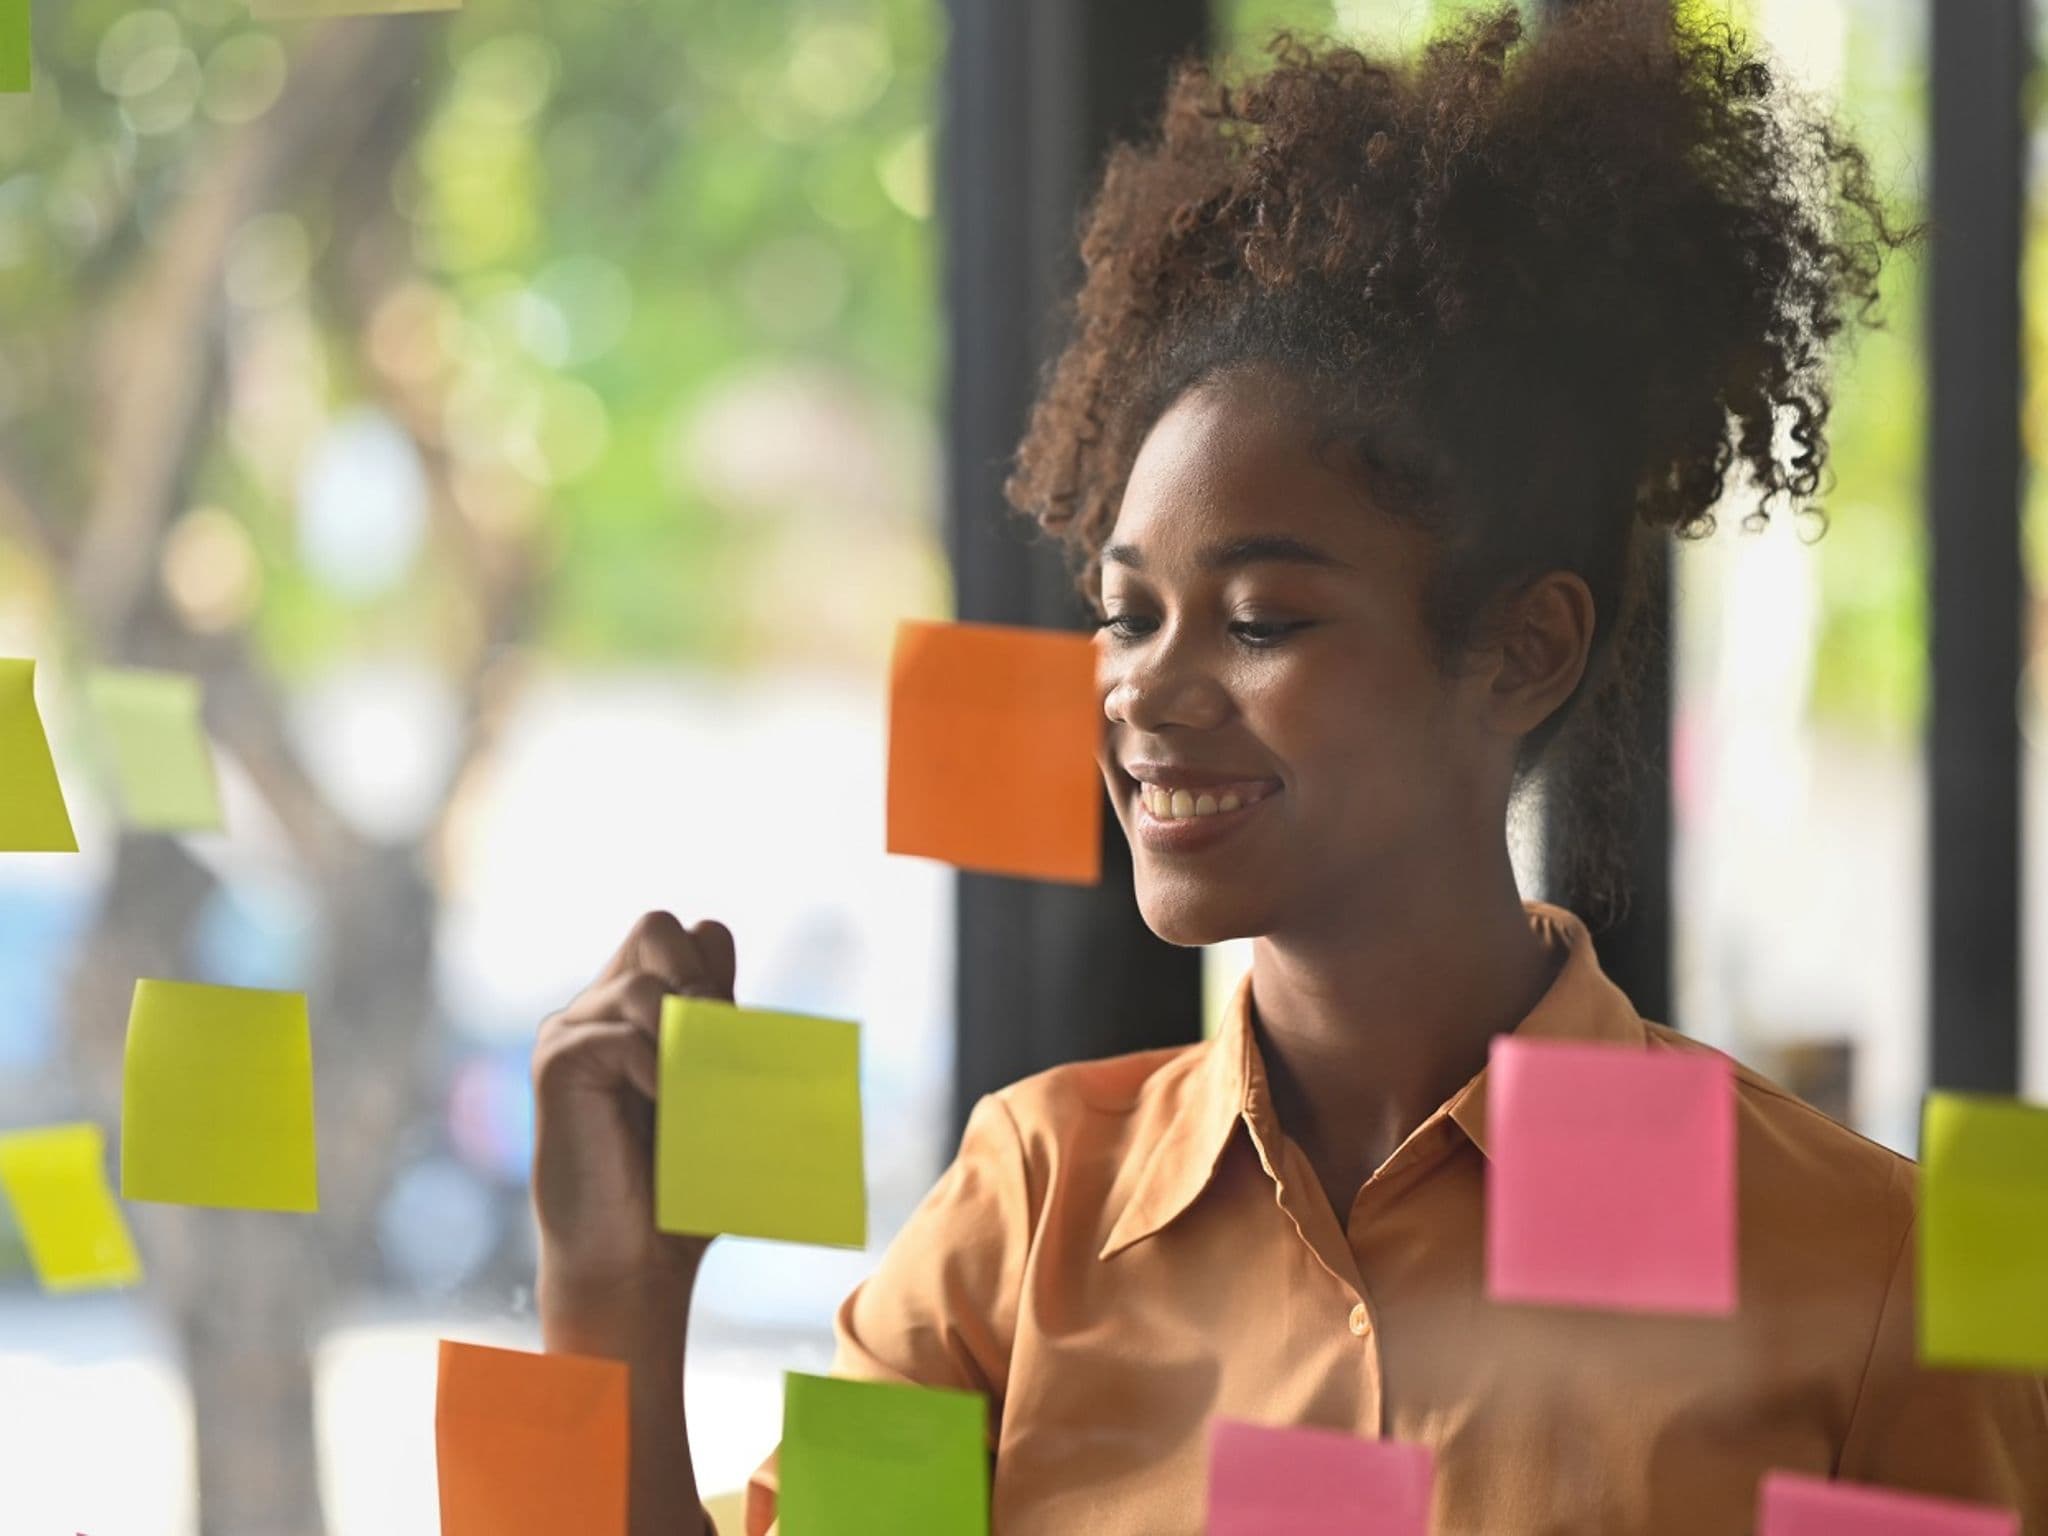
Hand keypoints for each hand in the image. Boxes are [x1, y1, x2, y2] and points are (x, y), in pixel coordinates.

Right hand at [531, 910, 736, 1295]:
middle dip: (698, 976)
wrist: (637, 1258)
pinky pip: (617, 1035)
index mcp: (643, 1010)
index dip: (719, 968)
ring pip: (640, 984)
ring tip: (695, 1088)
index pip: (693, 935)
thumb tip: (780, 1021)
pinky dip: (656, 1068)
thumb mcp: (723, 1103)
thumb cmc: (684, 1189)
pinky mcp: (557, 1062)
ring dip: (684, 1034)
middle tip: (716, 1042)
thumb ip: (733, 1048)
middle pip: (657, 927)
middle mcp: (603, 1007)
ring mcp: (574, 1031)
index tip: (734, 1029)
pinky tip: (665, 1105)